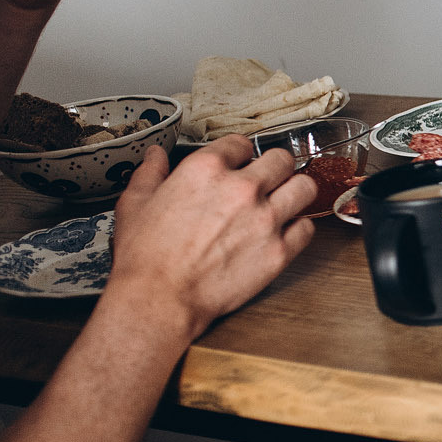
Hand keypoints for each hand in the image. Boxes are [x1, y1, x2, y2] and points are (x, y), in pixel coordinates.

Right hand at [104, 138, 315, 339]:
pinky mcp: (279, 251)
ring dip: (295, 191)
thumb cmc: (146, 257)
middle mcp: (242, 189)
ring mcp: (265, 220)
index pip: (242, 143)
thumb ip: (150, 174)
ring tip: (285, 200)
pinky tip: (285, 232)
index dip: (240, 153)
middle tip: (269, 179)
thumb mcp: (135, 204)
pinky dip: (299, 228)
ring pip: (305, 188)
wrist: (160, 298)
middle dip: (274, 167)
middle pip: (282, 160)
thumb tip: (156, 157)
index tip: (240, 162)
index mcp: (207, 170)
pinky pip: (307, 228)